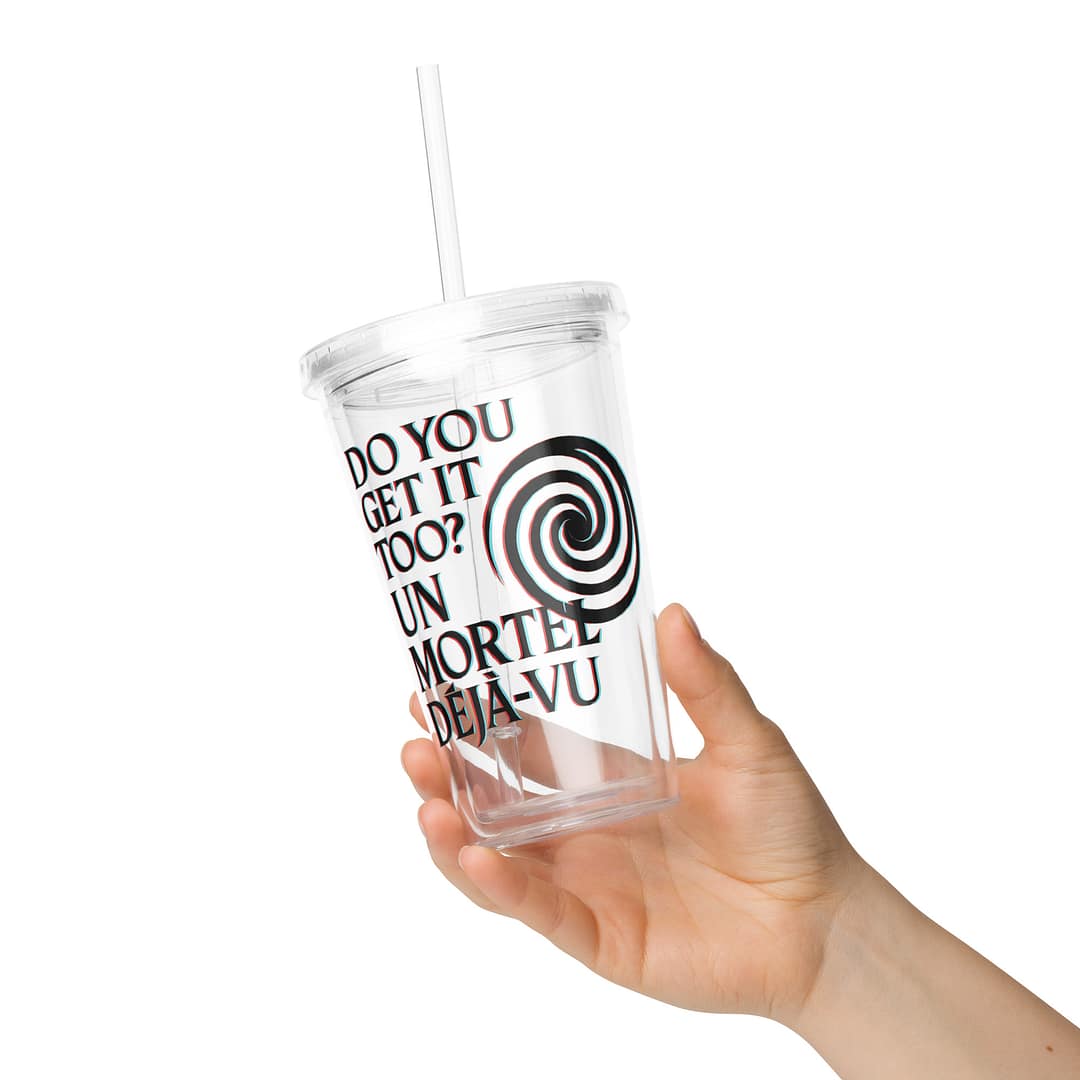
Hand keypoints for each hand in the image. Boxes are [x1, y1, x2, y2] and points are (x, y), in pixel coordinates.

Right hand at [400, 603, 866, 1022]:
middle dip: (445, 774)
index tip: (432, 690)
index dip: (476, 722)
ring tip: (428, 799)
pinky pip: (537, 912)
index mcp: (608, 779)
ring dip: (453, 832)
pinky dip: (499, 889)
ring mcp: (586, 884)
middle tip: (415, 743)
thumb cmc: (789, 826)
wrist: (826, 920)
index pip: (524, 745)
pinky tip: (475, 858)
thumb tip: (673, 613)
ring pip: (496, 859)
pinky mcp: (599, 935)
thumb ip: (705, 684)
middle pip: (493, 801)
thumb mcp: (748, 742)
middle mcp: (585, 829)